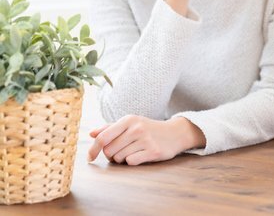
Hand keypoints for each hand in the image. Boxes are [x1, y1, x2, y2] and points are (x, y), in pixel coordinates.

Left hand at [87, 115, 205, 165]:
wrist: (175, 133)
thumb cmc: (148, 128)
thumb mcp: (131, 123)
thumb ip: (110, 128)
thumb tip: (91, 133)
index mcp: (128, 120)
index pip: (103, 137)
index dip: (93, 149)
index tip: (90, 158)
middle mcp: (137, 128)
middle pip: (109, 150)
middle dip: (111, 155)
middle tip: (120, 152)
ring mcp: (146, 140)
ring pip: (119, 158)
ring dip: (122, 159)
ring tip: (132, 152)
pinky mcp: (153, 151)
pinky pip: (131, 162)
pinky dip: (132, 161)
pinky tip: (140, 155)